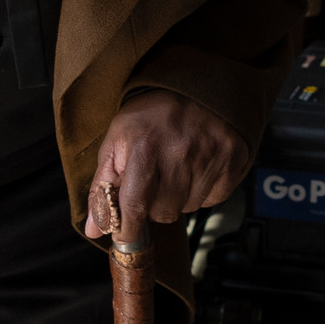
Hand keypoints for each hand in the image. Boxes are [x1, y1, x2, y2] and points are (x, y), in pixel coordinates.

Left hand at [91, 90, 249, 237]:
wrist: (196, 88)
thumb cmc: (151, 116)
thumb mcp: (117, 140)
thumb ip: (102, 186)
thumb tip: (93, 228)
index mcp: (144, 147)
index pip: (134, 205)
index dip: (127, 229)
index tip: (123, 236)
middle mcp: (179, 153)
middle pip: (163, 212)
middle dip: (153, 205)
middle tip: (153, 181)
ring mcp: (209, 158)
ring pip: (187, 208)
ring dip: (178, 198)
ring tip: (175, 168)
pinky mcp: (231, 162)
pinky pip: (211, 200)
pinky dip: (200, 191)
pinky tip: (195, 168)